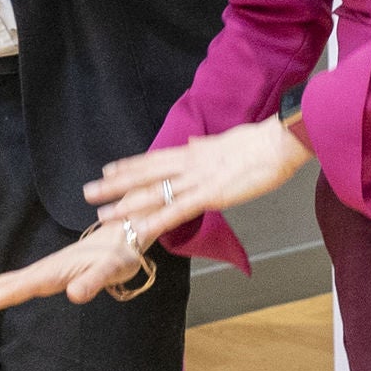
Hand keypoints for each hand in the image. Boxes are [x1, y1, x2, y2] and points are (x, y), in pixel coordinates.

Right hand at [0, 224, 150, 321]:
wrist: (124, 237)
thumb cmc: (119, 255)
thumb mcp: (112, 268)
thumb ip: (94, 281)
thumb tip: (74, 295)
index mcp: (50, 272)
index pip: (15, 289)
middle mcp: (41, 272)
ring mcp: (41, 274)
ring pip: (1, 284)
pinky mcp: (45, 276)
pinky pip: (12, 286)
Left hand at [84, 116, 312, 236]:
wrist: (281, 141)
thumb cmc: (264, 141)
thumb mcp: (229, 140)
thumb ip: (208, 146)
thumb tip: (195, 143)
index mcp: (196, 151)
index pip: (156, 158)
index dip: (131, 165)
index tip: (109, 170)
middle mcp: (190, 163)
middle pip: (146, 174)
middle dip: (116, 184)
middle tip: (89, 192)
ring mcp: (198, 179)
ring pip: (154, 193)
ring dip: (126, 205)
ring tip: (102, 214)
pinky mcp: (210, 195)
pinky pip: (176, 211)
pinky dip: (155, 221)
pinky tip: (138, 231)